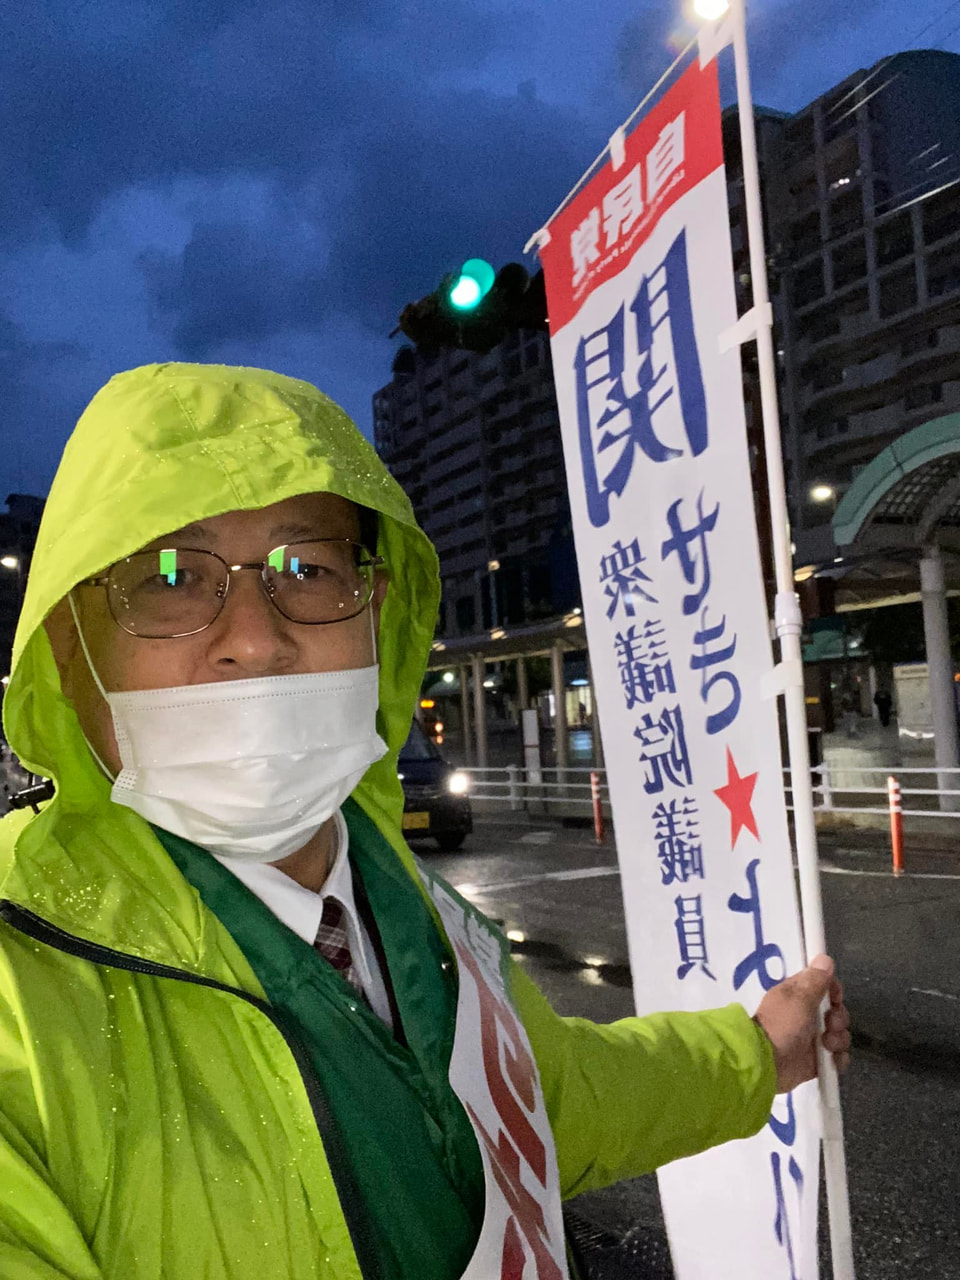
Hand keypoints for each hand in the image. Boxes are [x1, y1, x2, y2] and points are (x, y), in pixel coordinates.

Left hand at [753, 954, 850, 1092]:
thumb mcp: (797, 998)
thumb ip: (815, 980)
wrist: (767, 1062)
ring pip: (840, 1033)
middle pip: (836, 1011)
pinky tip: (831, 1060)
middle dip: (838, 1018)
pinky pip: (838, 1056)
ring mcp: (813, 1038)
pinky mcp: (818, 1060)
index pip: (824, 985)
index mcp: (799, 995)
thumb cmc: (781, 1024)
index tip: (834, 997)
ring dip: (838, 1039)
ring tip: (826, 1045)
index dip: (834, 990)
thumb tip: (825, 959)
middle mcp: (807, 1015)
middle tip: (828, 1024)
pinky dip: (838, 1058)